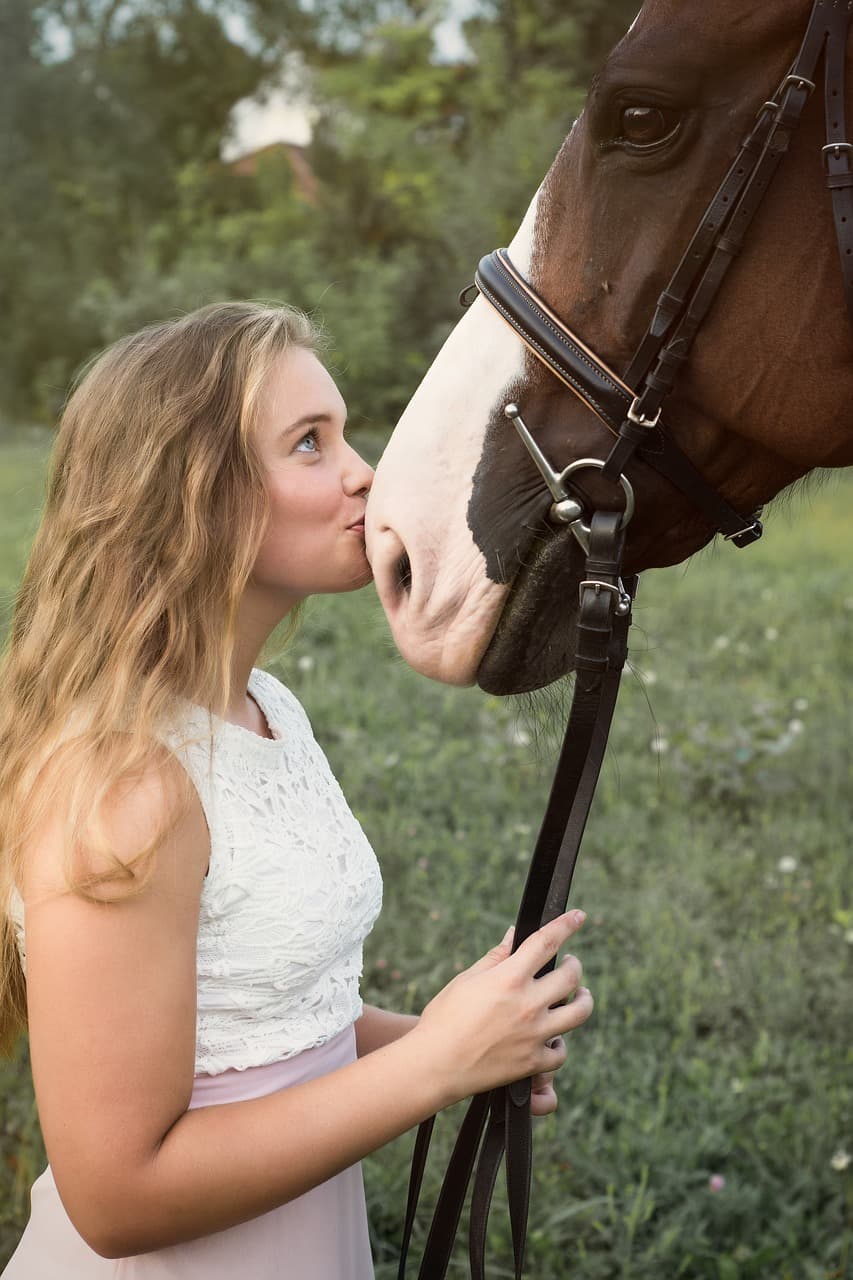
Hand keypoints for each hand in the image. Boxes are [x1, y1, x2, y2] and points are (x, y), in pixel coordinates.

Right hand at [414, 910, 591, 1108]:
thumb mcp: (466, 980)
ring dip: (584, 999)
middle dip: (574, 964)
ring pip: (579, 1012)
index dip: (566, 924)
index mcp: (509, 978)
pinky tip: (555, 1035)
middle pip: (570, 976)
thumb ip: (495, 958)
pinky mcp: (532, 1062)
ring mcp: (533, 1034)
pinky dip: (560, 1042)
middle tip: (569, 962)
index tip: (578, 916)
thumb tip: (513, 935)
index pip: (546, 941)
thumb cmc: (443, 1019)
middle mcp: (527, 1004)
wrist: (433, 1065)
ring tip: (581, 994)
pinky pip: (561, 1051)